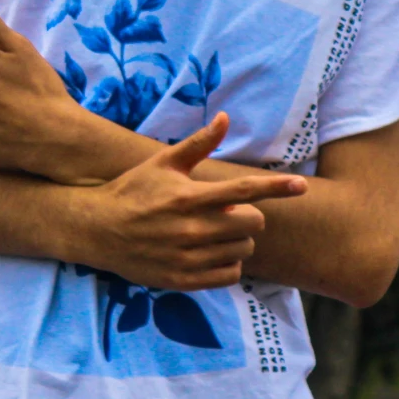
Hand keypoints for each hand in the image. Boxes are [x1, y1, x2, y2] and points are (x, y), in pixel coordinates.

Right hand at [69, 114, 306, 290]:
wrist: (97, 230)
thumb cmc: (134, 190)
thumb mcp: (163, 163)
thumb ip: (199, 143)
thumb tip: (225, 117)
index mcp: (189, 196)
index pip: (244, 192)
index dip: (277, 188)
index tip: (301, 185)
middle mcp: (191, 229)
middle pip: (251, 224)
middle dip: (247, 216)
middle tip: (227, 213)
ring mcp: (187, 257)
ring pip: (242, 251)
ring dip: (237, 240)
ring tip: (214, 232)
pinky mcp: (182, 280)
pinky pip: (229, 275)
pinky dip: (228, 264)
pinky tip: (210, 253)